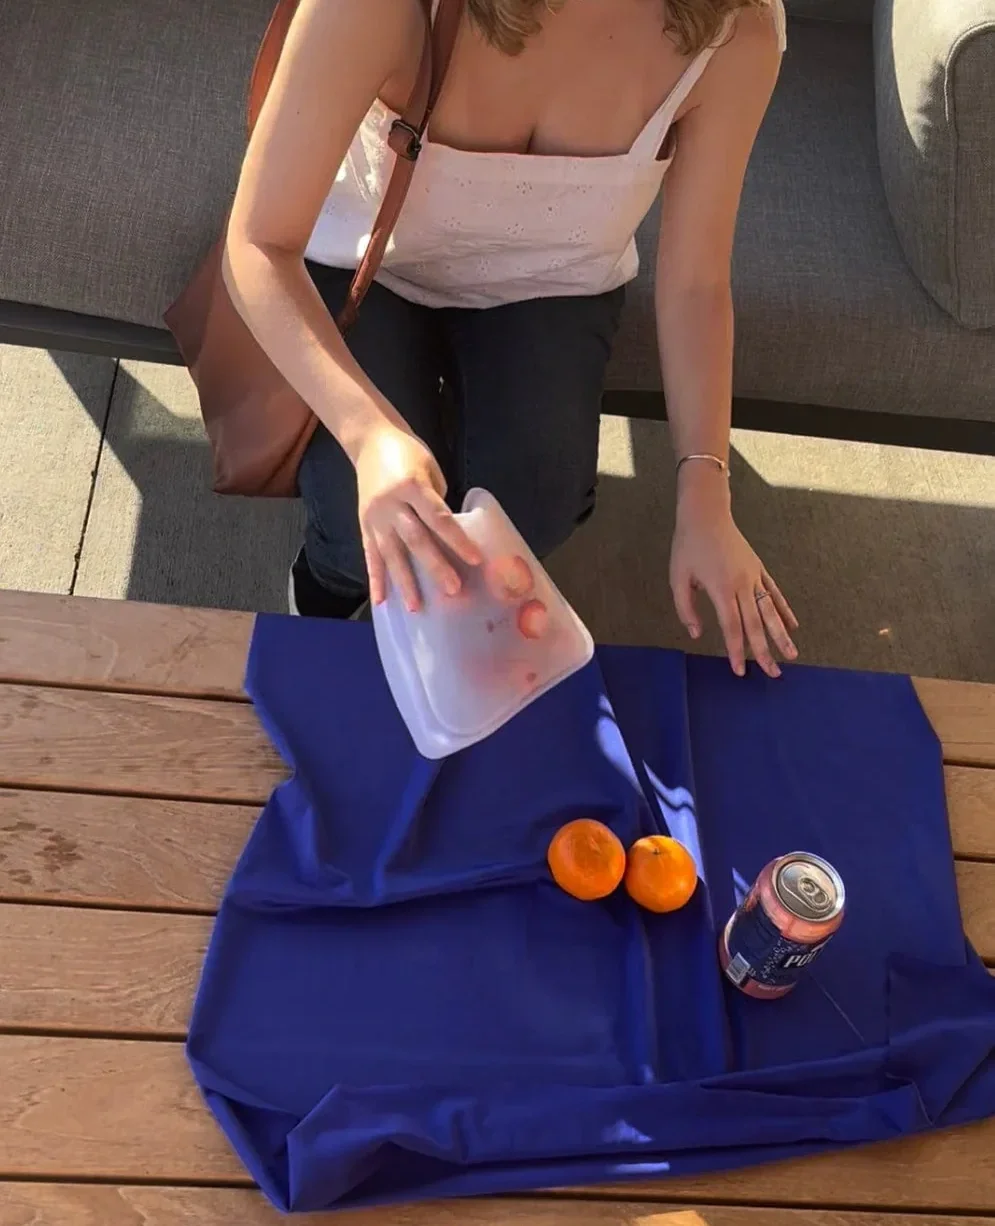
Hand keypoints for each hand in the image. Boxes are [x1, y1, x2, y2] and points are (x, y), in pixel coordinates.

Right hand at [353, 423, 480, 610]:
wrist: (370, 439)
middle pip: (416, 539)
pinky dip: (375, 579)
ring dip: (404, 582)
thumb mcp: (430, 468)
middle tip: (452, 590)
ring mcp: (375, 516)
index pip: (438, 518)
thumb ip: (436, 502)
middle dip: (434, 567)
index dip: (457, 540)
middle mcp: (391, 504)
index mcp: (412, 486)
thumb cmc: (409, 452)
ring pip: (391, 553)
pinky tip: (381, 601)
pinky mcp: (363, 524)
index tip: (474, 560)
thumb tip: (447, 535)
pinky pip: (370, 555)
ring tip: (416, 607)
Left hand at [670, 467, 797, 677]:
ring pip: (770, 611)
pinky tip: (792, 626)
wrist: (706, 514)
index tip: (741, 671)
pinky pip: (774, 593)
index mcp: (721, 589)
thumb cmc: (688, 546)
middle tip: (774, 674)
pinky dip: (784, 610)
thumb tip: (697, 634)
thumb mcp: (678, 578)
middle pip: (756, 624)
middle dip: (765, 651)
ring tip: (792, 655)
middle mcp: (742, 585)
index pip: (732, 627)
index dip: (737, 651)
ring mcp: (753, 576)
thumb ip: (686, 608)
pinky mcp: (758, 568)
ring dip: (781, 635)